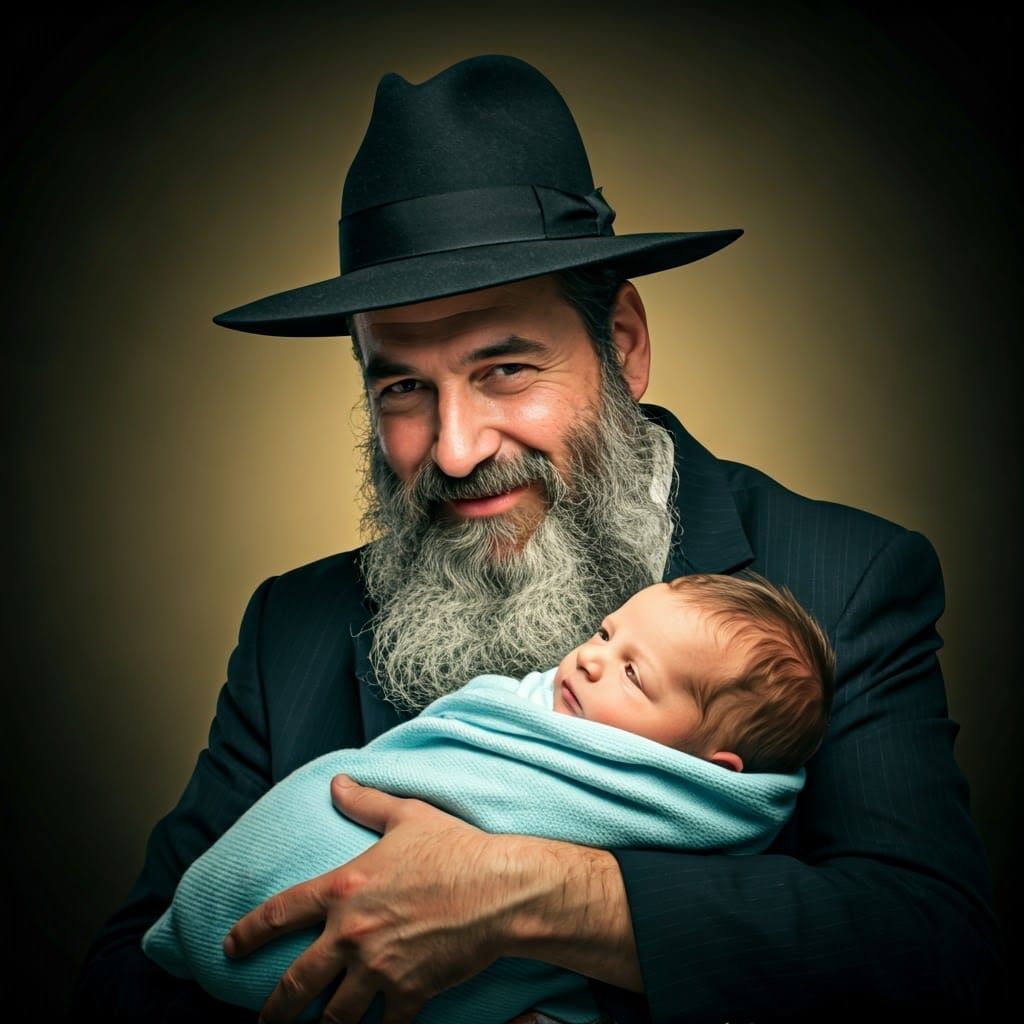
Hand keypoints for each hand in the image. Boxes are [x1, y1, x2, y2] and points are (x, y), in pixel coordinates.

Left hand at [224, 774, 539, 1023]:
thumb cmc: (454, 848)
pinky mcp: (409, 993)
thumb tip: (336, 783)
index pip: (281, 914)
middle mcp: (352, 934)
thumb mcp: (406, 816)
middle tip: (262, 1022)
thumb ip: (365, 803)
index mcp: (345, 889)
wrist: (499, 889)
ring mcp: (379, 969)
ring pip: (335, 1016)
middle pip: (296, 982)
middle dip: (274, 1009)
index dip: (249, 933)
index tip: (229, 948)